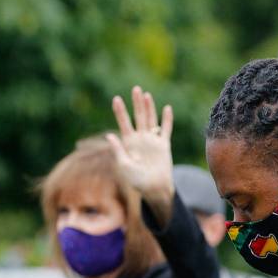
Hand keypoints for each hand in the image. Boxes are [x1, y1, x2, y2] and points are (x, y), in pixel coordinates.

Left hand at [106, 86, 173, 201]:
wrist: (154, 188)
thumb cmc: (136, 180)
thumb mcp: (124, 166)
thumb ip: (118, 150)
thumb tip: (110, 135)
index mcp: (128, 143)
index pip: (124, 123)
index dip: (120, 111)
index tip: (116, 99)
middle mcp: (140, 139)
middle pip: (138, 117)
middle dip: (136, 103)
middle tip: (135, 88)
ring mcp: (152, 140)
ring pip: (151, 119)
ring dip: (149, 107)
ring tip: (146, 95)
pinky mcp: (164, 145)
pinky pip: (166, 129)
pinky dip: (167, 119)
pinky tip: (167, 108)